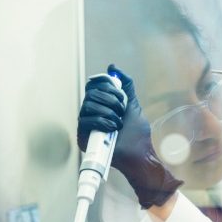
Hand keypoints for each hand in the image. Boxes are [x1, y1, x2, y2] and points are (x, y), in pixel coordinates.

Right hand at [77, 64, 182, 208]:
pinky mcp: (83, 136)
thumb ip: (125, 86)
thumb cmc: (137, 134)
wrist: (139, 154)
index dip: (105, 84)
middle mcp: (91, 113)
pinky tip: (112, 129)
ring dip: (108, 112)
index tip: (119, 93)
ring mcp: (86, 124)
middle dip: (111, 99)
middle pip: (91, 92)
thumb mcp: (133, 105)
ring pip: (88, 104)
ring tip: (118, 123)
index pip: (94, 85)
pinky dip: (102, 122)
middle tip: (121, 110)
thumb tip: (113, 67)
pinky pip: (86, 120)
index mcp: (101, 105)